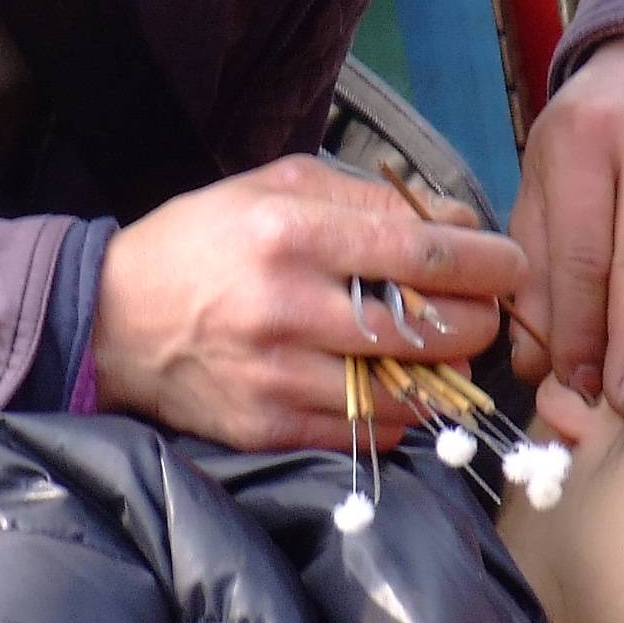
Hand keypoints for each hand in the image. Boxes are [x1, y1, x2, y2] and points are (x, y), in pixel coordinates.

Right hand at [92, 156, 527, 448]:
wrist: (112, 318)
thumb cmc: (205, 240)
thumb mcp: (279, 189)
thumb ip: (373, 199)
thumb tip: (462, 224)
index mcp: (291, 233)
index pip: (423, 255)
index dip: (488, 264)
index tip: (511, 266)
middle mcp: (286, 307)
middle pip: (428, 329)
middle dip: (475, 321)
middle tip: (479, 311)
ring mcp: (276, 377)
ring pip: (406, 392)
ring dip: (442, 374)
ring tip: (439, 349)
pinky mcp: (267, 429)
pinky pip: (366, 433)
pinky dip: (397, 413)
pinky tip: (393, 385)